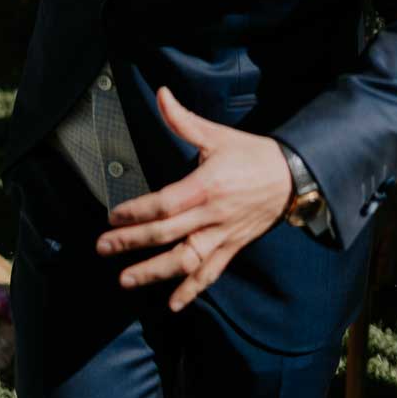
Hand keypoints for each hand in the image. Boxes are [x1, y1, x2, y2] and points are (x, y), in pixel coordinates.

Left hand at [95, 87, 291, 312]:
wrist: (293, 177)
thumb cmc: (250, 154)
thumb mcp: (216, 135)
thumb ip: (183, 120)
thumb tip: (161, 93)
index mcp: (206, 186)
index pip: (166, 204)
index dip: (137, 212)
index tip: (113, 217)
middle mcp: (213, 215)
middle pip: (168, 233)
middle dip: (133, 242)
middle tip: (104, 248)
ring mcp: (223, 235)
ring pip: (186, 260)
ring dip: (155, 273)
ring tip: (126, 280)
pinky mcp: (233, 247)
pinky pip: (211, 273)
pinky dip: (192, 290)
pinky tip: (173, 304)